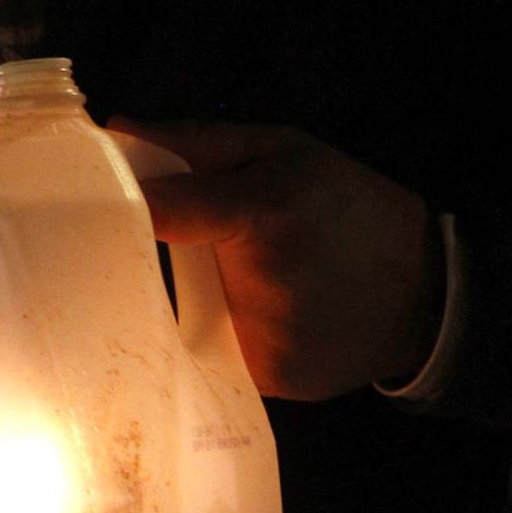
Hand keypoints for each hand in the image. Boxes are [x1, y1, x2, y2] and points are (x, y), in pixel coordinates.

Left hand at [108, 119, 443, 400]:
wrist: (424, 289)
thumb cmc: (345, 204)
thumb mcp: (280, 150)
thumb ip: (194, 142)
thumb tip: (115, 131)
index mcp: (260, 213)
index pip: (159, 212)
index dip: (118, 207)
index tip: (87, 206)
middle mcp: (259, 285)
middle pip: (160, 269)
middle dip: (157, 255)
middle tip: (176, 241)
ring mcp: (265, 343)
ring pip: (185, 316)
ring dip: (190, 297)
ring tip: (234, 277)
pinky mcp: (270, 382)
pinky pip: (215, 352)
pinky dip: (219, 332)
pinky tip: (254, 313)